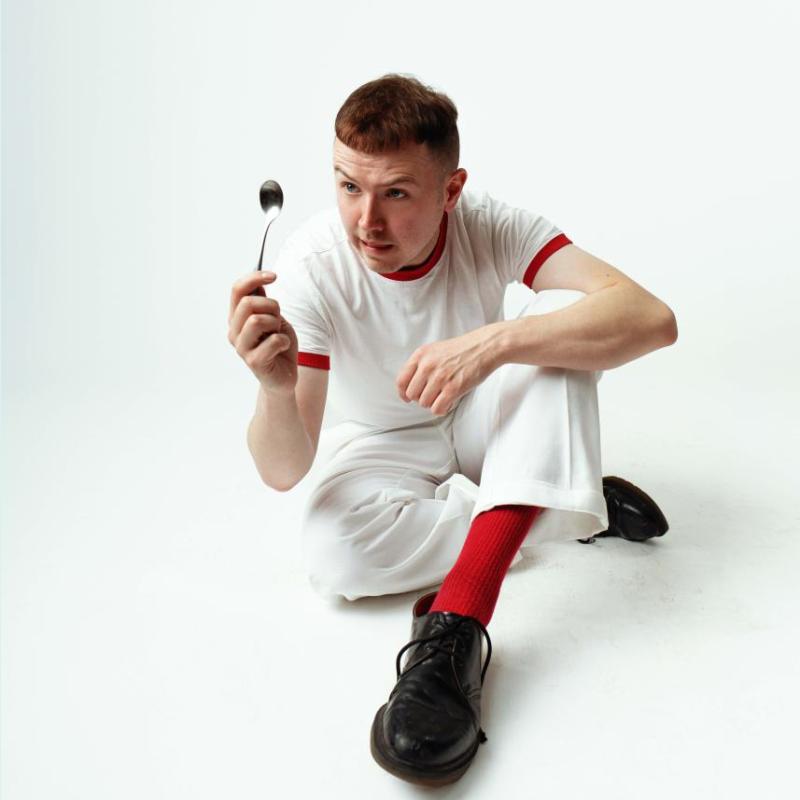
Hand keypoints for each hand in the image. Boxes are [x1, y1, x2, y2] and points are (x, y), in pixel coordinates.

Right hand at [228, 270, 298, 395]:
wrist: (284, 377)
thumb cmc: (278, 346)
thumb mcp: (274, 318)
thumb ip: (264, 303)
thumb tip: (260, 283)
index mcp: (236, 318)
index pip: (237, 290)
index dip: (254, 278)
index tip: (273, 276)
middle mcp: (234, 332)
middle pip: (247, 303)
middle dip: (271, 306)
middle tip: (278, 319)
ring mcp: (242, 348)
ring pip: (256, 320)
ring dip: (275, 323)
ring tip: (278, 333)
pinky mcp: (254, 362)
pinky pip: (272, 341)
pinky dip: (284, 341)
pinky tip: (283, 348)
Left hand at [395, 325, 501, 415]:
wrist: (484, 347)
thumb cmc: (462, 350)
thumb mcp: (435, 350)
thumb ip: (421, 364)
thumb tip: (411, 385)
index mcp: (421, 355)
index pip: (401, 380)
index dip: (403, 393)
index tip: (407, 398)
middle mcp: (427, 365)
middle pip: (412, 394)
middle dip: (420, 398)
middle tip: (432, 395)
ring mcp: (440, 377)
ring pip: (424, 403)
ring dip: (433, 403)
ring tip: (443, 395)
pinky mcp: (453, 388)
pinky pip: (437, 408)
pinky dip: (441, 409)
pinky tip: (448, 402)